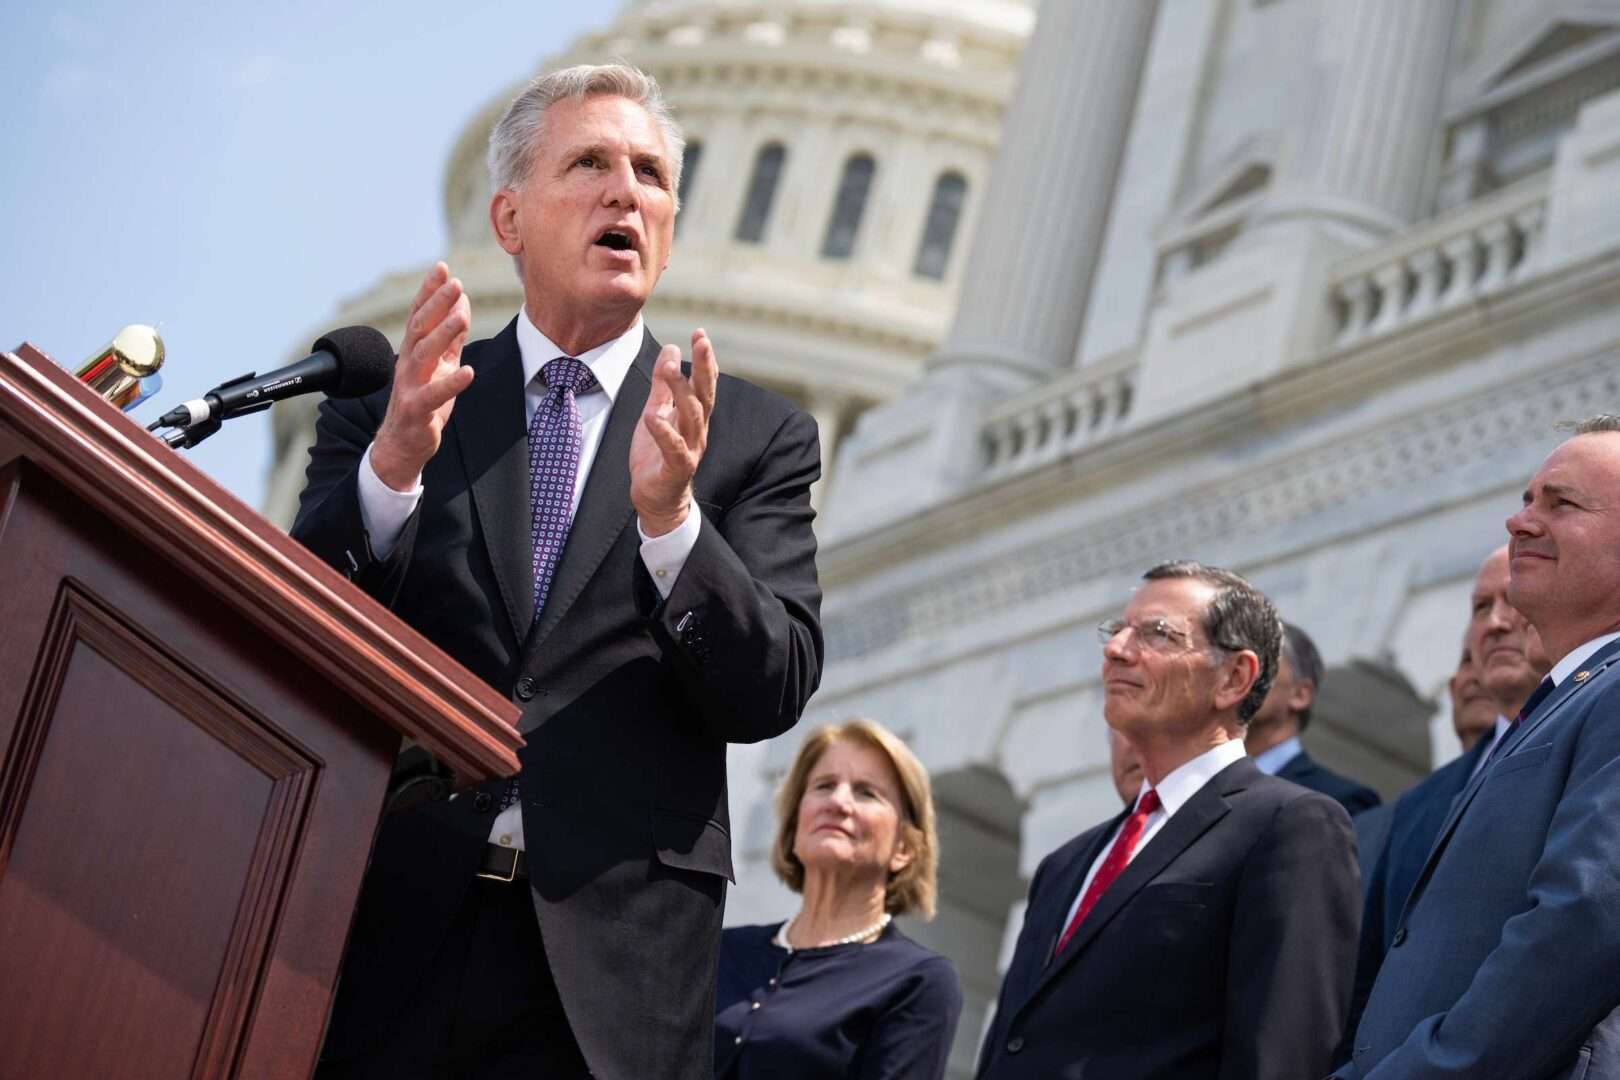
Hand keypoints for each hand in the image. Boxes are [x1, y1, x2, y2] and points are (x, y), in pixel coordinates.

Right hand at [371, 262, 473, 490]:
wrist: (402, 443)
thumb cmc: (423, 399)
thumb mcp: (440, 364)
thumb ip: (451, 336)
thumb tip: (461, 303)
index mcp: (413, 350)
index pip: (419, 314)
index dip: (429, 290)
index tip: (442, 267)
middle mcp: (407, 363)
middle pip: (420, 328)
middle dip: (436, 304)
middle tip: (455, 283)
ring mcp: (409, 385)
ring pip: (424, 355)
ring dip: (442, 335)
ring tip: (461, 316)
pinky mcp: (416, 409)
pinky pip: (433, 394)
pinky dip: (451, 383)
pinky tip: (468, 372)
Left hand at [630, 328, 716, 535]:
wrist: (656, 499)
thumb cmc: (657, 455)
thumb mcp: (657, 411)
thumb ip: (663, 384)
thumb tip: (671, 348)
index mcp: (694, 416)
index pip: (704, 383)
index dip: (705, 358)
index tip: (700, 333)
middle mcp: (697, 431)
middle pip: (704, 395)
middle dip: (704, 366)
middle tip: (701, 340)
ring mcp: (690, 449)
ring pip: (691, 416)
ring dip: (681, 390)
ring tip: (671, 367)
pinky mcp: (677, 468)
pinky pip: (673, 448)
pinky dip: (664, 431)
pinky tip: (654, 416)